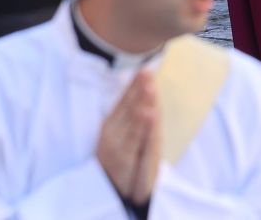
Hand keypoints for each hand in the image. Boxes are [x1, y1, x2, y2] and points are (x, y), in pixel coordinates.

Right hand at [95, 70, 160, 204]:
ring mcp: (118, 145)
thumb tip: (142, 93)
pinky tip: (148, 113)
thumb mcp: (123, 137)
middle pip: (128, 108)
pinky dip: (143, 126)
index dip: (133, 86)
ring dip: (141, 103)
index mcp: (110, 124)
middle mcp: (112, 132)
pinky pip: (136, 140)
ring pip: (133, 121)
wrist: (114, 190)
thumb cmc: (120, 160)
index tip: (143, 70)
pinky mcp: (124, 158)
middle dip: (138, 90)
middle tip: (147, 73)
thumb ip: (130, 117)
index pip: (123, 101)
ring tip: (149, 88)